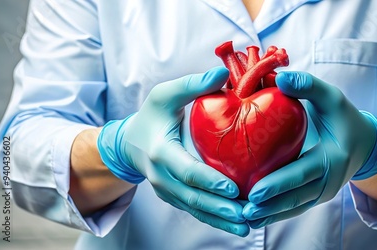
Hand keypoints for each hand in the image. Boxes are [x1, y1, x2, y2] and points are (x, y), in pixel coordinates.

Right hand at [97, 67, 249, 236]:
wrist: (129, 144)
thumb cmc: (151, 116)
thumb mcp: (165, 94)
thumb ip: (192, 85)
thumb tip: (224, 74)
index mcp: (160, 152)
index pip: (186, 170)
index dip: (208, 181)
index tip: (232, 189)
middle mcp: (161, 177)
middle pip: (192, 198)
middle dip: (220, 209)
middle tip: (247, 215)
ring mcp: (166, 191)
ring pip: (195, 210)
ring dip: (220, 220)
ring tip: (246, 226)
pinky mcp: (173, 198)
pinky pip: (195, 211)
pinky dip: (214, 220)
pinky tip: (235, 225)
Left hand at [242, 72, 376, 227]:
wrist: (365, 143)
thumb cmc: (343, 118)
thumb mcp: (331, 97)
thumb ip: (308, 86)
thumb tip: (279, 78)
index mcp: (332, 158)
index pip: (302, 173)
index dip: (279, 184)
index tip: (255, 192)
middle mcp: (329, 181)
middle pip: (296, 198)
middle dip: (270, 207)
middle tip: (244, 211)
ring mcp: (323, 193)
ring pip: (294, 207)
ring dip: (270, 216)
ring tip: (245, 219)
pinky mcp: (316, 197)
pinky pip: (295, 208)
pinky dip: (276, 215)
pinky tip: (256, 219)